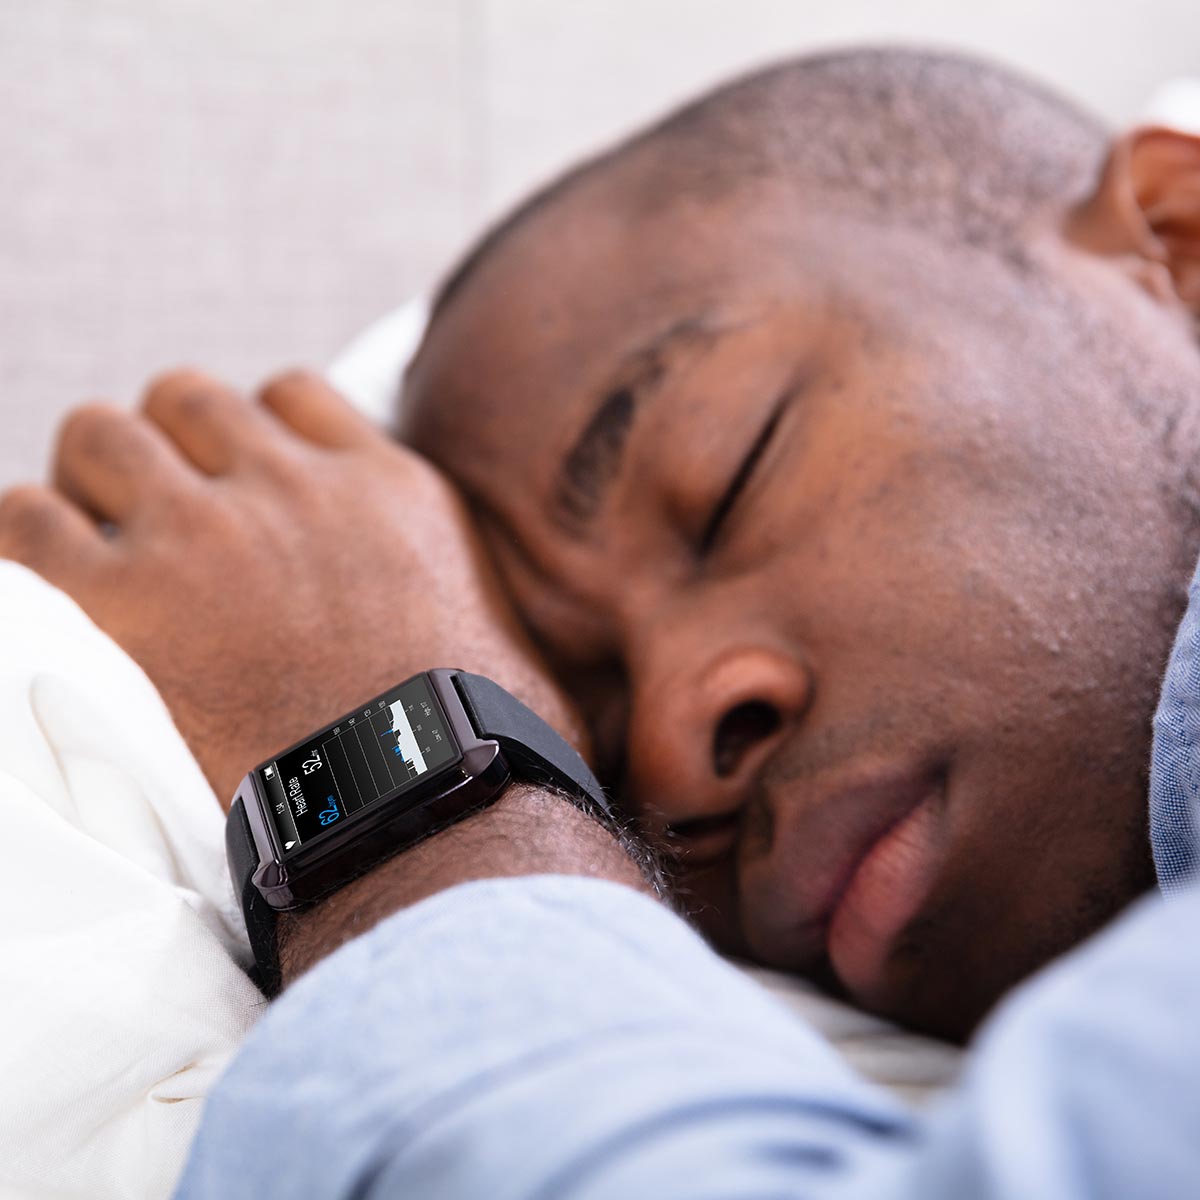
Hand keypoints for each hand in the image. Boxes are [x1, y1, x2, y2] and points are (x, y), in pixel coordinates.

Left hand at [0, 369, 585, 806]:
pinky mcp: (126, 601)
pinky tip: (51, 589)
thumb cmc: (475, 739)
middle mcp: (292, 488)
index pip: (288, 395)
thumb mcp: (497, 623)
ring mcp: (204, 534)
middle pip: (185, 397)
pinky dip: (29, 541)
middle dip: (167, 445)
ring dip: (94, 481)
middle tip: (164, 516)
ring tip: (101, 548)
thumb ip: (462, 581)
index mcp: (384, 487)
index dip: (251, 433)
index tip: (242, 481)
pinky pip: (27, 521)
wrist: (425, 806)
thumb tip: (475, 615)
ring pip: (100, 434)